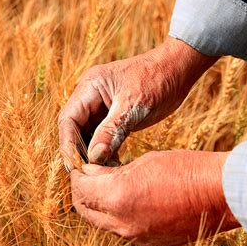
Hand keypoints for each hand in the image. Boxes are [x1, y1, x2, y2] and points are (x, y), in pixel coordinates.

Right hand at [59, 37, 217, 168]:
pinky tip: (113, 165)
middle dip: (79, 152)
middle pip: (75, 129)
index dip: (68, 144)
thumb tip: (94, 157)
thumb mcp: (133, 106)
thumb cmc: (156, 80)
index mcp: (89, 87)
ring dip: (93, 154)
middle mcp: (91, 96)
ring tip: (102, 173)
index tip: (74, 166)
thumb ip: (112, 131)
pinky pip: (102, 136)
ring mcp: (102, 106)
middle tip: (87, 175)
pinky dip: (106, 151)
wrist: (178, 70)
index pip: (69, 119)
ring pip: (88, 135)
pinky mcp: (114, 116)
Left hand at [70, 150, 239, 245]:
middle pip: (85, 210)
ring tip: (111, 184)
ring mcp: (137, 237)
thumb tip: (95, 175)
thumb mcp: (144, 162)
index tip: (82, 163)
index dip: (78, 174)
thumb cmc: (186, 169)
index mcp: (118, 197)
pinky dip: (120, 214)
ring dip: (101, 204)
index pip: (81, 189)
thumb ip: (113, 172)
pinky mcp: (152, 243)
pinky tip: (132, 198)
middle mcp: (123, 223)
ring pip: (104, 222)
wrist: (222, 192)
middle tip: (90, 174)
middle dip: (83, 191)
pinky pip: (125, 229)